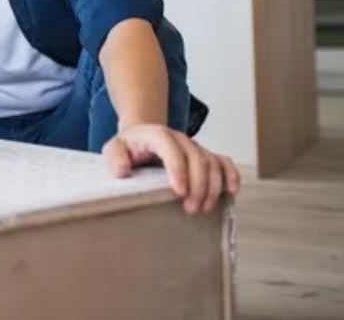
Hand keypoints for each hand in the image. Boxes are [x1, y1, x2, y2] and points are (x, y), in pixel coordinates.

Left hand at [102, 123, 240, 213]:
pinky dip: (231, 175)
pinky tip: (231, 191)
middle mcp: (180, 139)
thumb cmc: (128, 147)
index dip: (178, 169)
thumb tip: (122, 170)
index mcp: (157, 135)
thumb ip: (114, 157)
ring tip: (203, 208)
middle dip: (198, 185)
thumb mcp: (113, 148)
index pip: (171, 148)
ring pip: (212, 163)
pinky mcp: (205, 155)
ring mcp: (194, 146)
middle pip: (197, 158)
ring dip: (212, 187)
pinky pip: (223, 162)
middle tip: (191, 209)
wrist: (142, 137)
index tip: (179, 192)